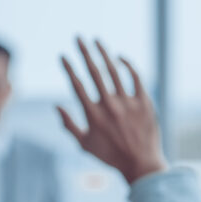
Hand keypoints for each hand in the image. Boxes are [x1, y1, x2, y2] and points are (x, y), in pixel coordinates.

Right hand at [58, 38, 165, 183]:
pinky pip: (136, 77)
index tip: (63, 56)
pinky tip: (120, 58)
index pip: (77, 85)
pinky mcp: (144, 102)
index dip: (69, 68)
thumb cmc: (111, 156)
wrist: (141, 164)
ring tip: (97, 41)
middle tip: (78, 37)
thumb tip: (56, 106)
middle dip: (85, 52)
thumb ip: (69, 125)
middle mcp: (110, 106)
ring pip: (115, 71)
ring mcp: (128, 103)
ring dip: (104, 53)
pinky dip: (128, 65)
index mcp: (93, 116)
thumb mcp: (84, 145)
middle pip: (95, 72)